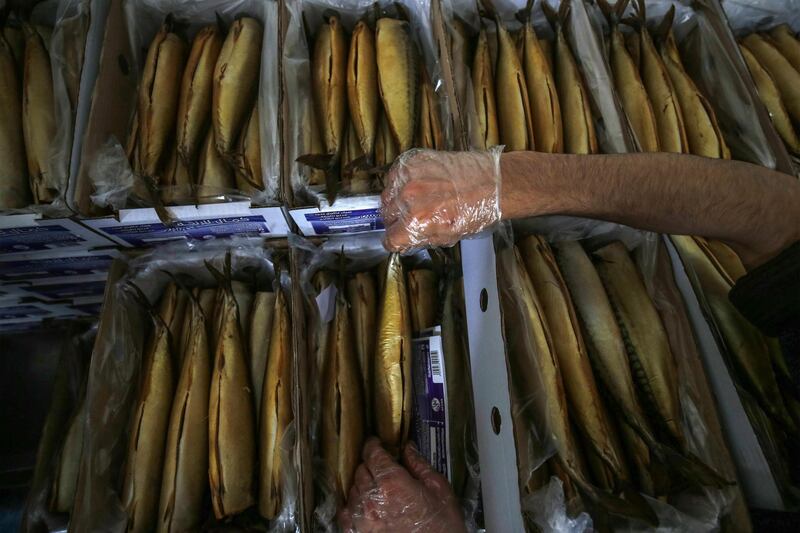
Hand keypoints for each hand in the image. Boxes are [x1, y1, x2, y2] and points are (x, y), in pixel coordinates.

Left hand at [338, 438, 466, 532]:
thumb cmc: (442, 525)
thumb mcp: (439, 489)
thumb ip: (419, 465)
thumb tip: (408, 447)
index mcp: (392, 482)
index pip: (372, 454)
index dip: (373, 445)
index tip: (376, 443)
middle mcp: (372, 498)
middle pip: (361, 470)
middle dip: (371, 465)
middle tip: (382, 467)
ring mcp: (362, 519)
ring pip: (353, 489)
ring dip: (363, 484)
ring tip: (377, 488)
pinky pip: (346, 513)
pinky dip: (352, 505)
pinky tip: (363, 505)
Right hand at [381, 149, 501, 250]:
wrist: (492, 183)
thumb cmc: (476, 211)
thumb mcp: (448, 236)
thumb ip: (422, 239)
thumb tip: (406, 241)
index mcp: (416, 222)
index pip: (390, 239)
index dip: (395, 242)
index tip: (398, 239)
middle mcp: (408, 199)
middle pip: (386, 216)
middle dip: (396, 221)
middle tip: (411, 218)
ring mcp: (408, 177)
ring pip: (387, 195)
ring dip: (396, 201)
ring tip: (415, 200)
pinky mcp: (413, 160)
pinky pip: (395, 175)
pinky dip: (401, 181)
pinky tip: (417, 185)